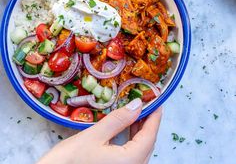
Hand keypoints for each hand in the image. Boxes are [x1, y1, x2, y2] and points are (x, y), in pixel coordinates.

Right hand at [38, 99, 161, 163]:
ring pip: (139, 149)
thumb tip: (137, 104)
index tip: (157, 100)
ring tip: (136, 112)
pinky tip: (126, 129)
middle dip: (148, 122)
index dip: (155, 116)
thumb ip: (118, 120)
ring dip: (139, 131)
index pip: (150, 135)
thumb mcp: (94, 136)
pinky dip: (131, 140)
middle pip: (147, 143)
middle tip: (146, 102)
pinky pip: (131, 155)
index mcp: (131, 161)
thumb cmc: (70, 160)